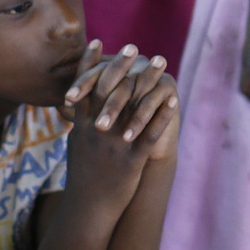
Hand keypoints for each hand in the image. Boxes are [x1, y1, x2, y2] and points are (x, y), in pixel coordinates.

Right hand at [62, 43, 180, 201]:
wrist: (90, 207)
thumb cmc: (85, 175)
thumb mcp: (76, 144)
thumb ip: (79, 122)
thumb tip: (76, 103)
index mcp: (82, 126)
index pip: (85, 88)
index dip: (91, 64)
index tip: (99, 41)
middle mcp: (96, 131)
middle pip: (108, 91)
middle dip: (121, 66)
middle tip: (133, 46)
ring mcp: (114, 145)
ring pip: (133, 107)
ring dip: (149, 82)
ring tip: (161, 62)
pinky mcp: (131, 160)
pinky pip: (150, 134)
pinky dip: (162, 114)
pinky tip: (173, 98)